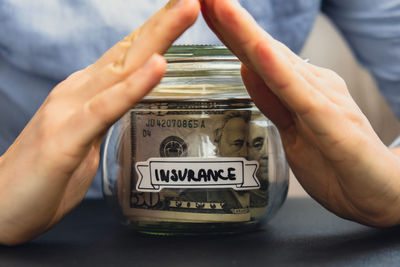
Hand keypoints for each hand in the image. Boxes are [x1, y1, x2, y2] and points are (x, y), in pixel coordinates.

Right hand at [0, 0, 199, 244]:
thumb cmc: (47, 174)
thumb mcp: (87, 136)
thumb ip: (107, 113)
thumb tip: (130, 102)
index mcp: (88, 91)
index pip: (129, 52)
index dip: (160, 28)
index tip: (187, 6)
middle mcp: (80, 91)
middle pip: (131, 49)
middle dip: (166, 19)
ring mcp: (72, 110)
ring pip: (122, 68)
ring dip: (159, 37)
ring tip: (187, 7)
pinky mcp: (67, 138)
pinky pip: (106, 108)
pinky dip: (134, 87)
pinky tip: (157, 66)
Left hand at [201, 0, 399, 225]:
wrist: (382, 193)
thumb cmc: (336, 164)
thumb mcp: (291, 131)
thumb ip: (271, 100)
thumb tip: (245, 69)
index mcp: (300, 87)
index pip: (259, 54)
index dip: (228, 30)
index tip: (202, 7)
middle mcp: (313, 85)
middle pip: (263, 50)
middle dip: (230, 19)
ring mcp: (325, 101)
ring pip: (277, 64)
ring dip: (245, 33)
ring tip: (219, 4)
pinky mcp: (334, 127)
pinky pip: (301, 98)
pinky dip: (278, 73)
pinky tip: (260, 52)